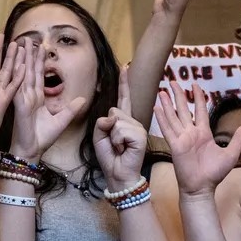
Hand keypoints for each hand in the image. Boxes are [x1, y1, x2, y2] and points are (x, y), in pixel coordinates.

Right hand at [10, 42, 86, 161]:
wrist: (32, 151)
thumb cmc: (44, 138)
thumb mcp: (62, 120)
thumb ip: (71, 109)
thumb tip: (83, 99)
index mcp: (37, 98)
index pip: (38, 75)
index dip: (38, 61)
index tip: (40, 47)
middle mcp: (28, 96)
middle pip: (29, 70)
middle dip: (28, 54)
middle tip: (27, 38)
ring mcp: (22, 99)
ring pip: (22, 74)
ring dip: (21, 59)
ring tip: (20, 43)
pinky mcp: (18, 105)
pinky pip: (19, 87)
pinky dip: (19, 75)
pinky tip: (19, 62)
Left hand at [94, 66, 147, 188]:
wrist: (118, 174)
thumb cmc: (109, 157)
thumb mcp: (99, 136)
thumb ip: (102, 122)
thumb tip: (113, 116)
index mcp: (123, 120)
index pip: (123, 98)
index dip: (123, 82)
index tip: (125, 66)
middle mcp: (133, 121)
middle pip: (114, 110)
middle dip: (107, 127)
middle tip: (114, 144)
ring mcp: (138, 127)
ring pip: (116, 120)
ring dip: (112, 136)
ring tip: (118, 147)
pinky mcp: (141, 135)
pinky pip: (120, 129)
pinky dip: (116, 141)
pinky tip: (123, 149)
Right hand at [155, 82, 240, 199]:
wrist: (202, 188)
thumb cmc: (214, 173)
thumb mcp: (231, 154)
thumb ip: (238, 139)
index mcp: (203, 133)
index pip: (199, 111)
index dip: (197, 97)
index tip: (194, 85)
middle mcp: (190, 133)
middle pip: (183, 109)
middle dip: (178, 95)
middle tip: (173, 81)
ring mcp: (181, 138)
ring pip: (173, 117)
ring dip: (167, 104)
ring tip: (162, 90)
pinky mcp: (175, 145)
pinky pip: (167, 129)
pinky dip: (162, 118)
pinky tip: (157, 107)